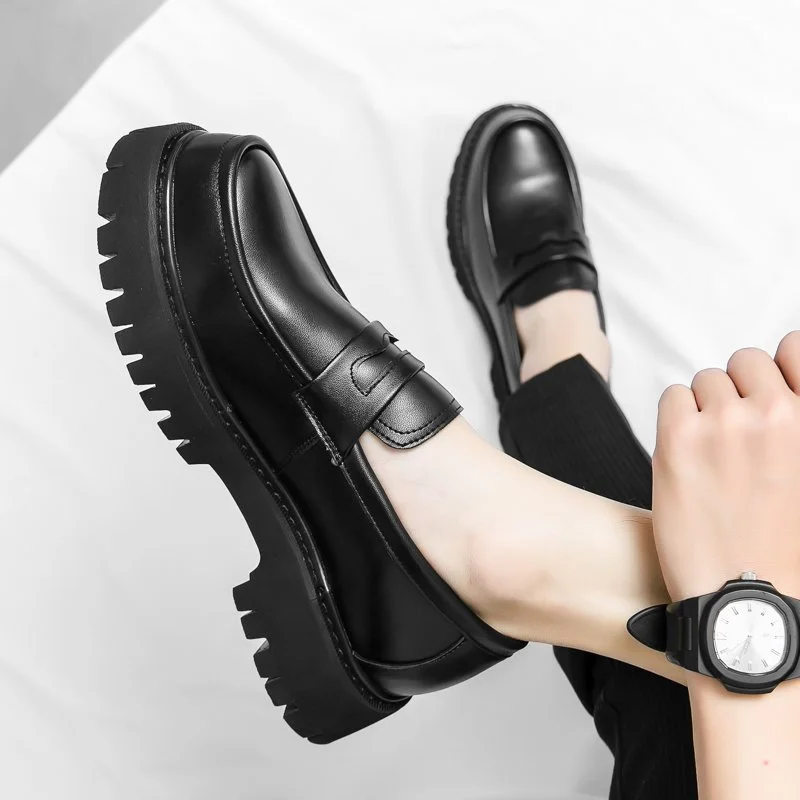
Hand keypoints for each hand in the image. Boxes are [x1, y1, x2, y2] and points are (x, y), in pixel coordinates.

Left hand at [652, 332, 799, 601]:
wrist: (751, 598)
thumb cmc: (788, 549)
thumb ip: (795, 430)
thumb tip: (780, 400)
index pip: (795, 347)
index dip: (778, 367)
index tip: (768, 389)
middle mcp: (779, 413)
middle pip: (745, 362)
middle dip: (738, 390)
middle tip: (735, 433)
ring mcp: (728, 422)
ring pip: (706, 381)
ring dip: (705, 408)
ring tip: (712, 453)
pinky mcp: (680, 437)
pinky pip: (673, 397)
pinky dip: (677, 418)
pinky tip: (687, 454)